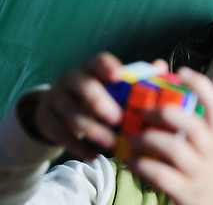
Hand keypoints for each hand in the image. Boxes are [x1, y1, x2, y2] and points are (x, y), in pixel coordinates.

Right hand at [34, 52, 168, 159]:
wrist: (61, 111)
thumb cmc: (97, 97)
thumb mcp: (112, 88)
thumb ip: (136, 79)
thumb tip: (162, 66)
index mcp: (91, 68)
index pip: (97, 61)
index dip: (107, 66)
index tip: (118, 76)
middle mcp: (71, 79)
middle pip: (81, 84)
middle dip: (98, 101)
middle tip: (117, 118)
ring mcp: (55, 97)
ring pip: (69, 111)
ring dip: (91, 129)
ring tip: (110, 143)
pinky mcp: (46, 118)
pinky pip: (59, 132)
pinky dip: (77, 146)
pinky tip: (93, 155)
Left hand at [127, 67, 212, 204]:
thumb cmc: (212, 174)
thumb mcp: (212, 151)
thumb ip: (194, 128)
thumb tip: (170, 104)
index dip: (199, 85)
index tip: (181, 71)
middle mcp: (212, 152)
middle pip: (190, 123)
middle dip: (163, 112)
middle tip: (143, 111)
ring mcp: (199, 173)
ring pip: (172, 147)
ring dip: (145, 139)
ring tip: (129, 139)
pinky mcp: (185, 193)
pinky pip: (159, 175)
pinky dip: (140, 165)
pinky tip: (130, 162)